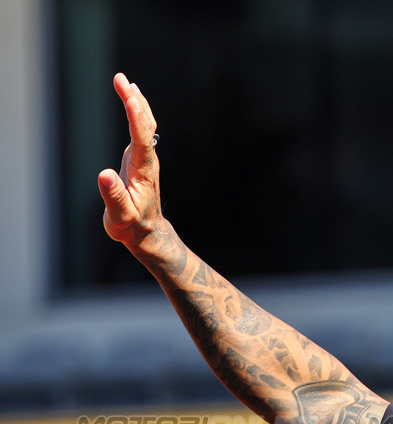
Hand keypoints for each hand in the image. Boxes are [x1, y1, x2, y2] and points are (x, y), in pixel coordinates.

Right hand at [97, 73, 162, 249]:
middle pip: (145, 126)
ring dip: (135, 102)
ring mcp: (144, 158)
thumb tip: (104, 175)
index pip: (142, 140)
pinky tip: (132, 100)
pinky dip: (136, 112)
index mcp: (143, 171)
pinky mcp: (139, 159)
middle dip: (133, 101)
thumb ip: (114, 196)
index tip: (130, 99)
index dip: (137, 119)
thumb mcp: (120, 216)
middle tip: (120, 79)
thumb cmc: (132, 226)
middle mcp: (147, 161)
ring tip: (124, 81)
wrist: (145, 232)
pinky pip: (140, 130)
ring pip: (145, 125)